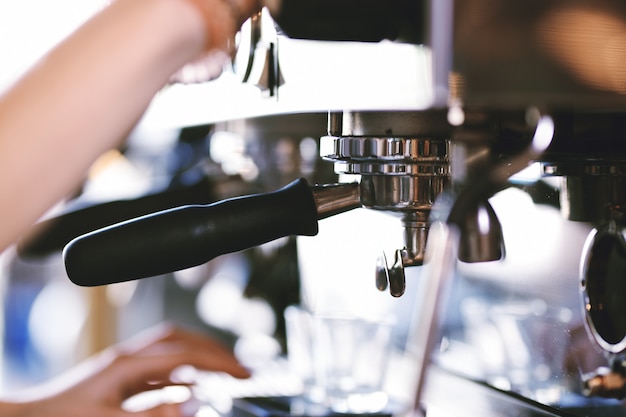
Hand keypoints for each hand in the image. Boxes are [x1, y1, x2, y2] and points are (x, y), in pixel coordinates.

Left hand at [6, 324, 248, 416]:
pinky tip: (192, 389)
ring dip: (201, 358)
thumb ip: (153, 415)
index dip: (219, 362)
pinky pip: (162, 367)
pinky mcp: (122, 376)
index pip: (186, 353)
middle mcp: (129, 357)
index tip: (243, 375)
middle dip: (215, 351)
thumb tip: (193, 401)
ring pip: (174, 349)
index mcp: (128, 363)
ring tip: (224, 374)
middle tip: (241, 371)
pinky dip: (184, 374)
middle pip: (182, 340)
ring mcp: (125, 365)